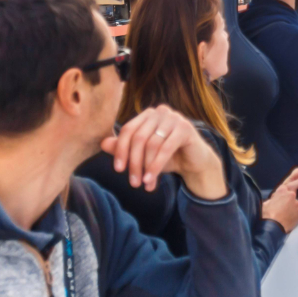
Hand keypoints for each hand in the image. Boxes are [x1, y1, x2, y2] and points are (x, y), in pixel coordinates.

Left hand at [101, 105, 226, 199]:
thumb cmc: (167, 156)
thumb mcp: (143, 154)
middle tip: (133, 183)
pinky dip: (156, 166)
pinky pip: (165, 148)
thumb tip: (103, 143)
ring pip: (151, 144)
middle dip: (134, 162)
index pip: (128, 130)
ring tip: (145, 184)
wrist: (194, 161)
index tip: (118, 170)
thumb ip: (124, 148)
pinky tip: (151, 180)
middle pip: (138, 138)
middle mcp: (160, 111)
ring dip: (146, 168)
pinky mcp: (185, 128)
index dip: (120, 150)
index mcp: (147, 114)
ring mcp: (174, 117)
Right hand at [261, 184, 297, 233]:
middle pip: (294, 194)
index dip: (295, 185)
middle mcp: (291, 194)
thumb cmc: (267, 214)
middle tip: (287, 204)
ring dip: (293, 207)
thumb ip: (273, 199)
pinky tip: (289, 218)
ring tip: (285, 215)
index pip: (292, 184)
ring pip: (296, 204)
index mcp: (282, 190)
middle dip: (293, 197)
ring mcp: (297, 203)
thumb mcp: (266, 203)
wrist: (272, 226)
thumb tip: (273, 200)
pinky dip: (295, 214)